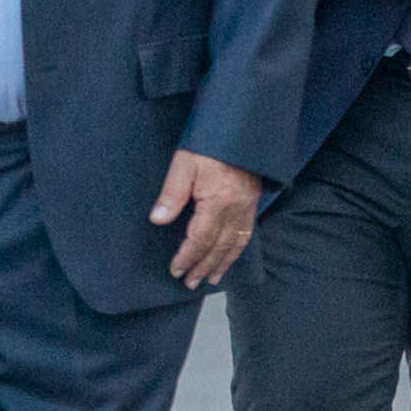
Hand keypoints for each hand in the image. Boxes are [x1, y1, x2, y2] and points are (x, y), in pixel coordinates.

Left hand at [151, 147, 258, 288]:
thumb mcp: (184, 163)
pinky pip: (246, 232)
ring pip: (236, 243)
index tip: (175, 269)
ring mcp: (247, 205)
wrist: (241, 127)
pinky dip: (237, 249)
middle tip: (190, 283)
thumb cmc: (209, 143)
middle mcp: (236, 208)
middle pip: (219, 246)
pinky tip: (230, 256)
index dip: (187, 257)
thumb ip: (171, 194)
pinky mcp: (252, 200)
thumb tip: (158, 220)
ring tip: (210, 279)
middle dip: (203, 267)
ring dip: (222, 263)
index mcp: (218, 201)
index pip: (200, 239)